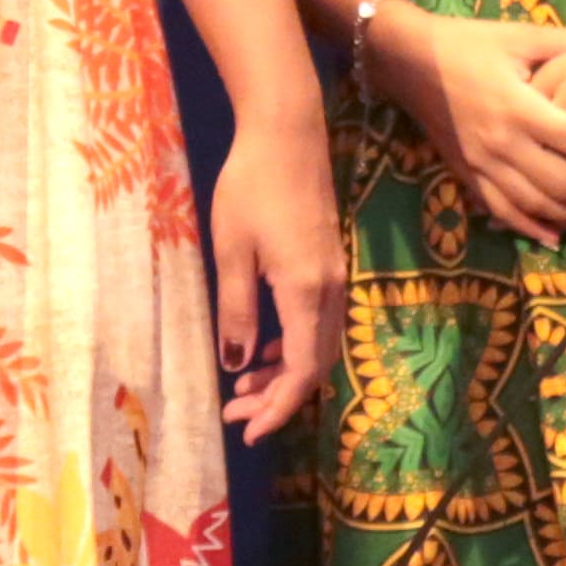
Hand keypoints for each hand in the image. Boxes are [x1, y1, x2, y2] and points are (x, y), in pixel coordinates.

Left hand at [209, 106, 343, 439]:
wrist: (288, 132)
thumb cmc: (251, 186)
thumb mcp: (231, 251)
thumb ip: (236, 310)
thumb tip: (237, 363)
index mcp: (306, 292)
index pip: (302, 370)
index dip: (279, 408)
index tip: (248, 432)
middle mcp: (330, 291)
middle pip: (314, 365)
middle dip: (278, 398)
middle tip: (235, 416)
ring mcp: (334, 276)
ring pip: (317, 345)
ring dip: (283, 373)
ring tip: (242, 388)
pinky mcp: (328, 264)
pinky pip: (317, 323)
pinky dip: (291, 345)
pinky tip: (262, 347)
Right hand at [368, 8, 565, 246]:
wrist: (408, 60)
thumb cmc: (469, 43)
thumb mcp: (520, 36)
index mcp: (519, 107)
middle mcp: (502, 143)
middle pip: (564, 182)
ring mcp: (482, 165)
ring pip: (537, 205)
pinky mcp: (466, 175)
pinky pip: (502, 212)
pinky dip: (531, 228)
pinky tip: (557, 238)